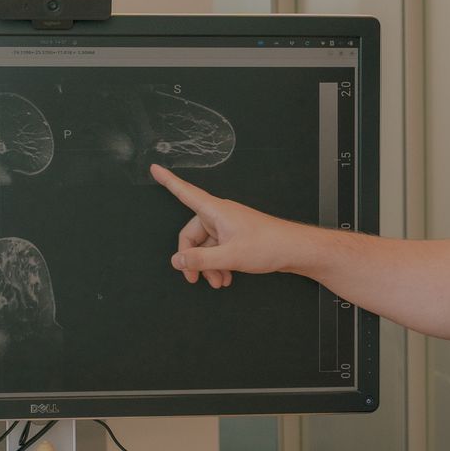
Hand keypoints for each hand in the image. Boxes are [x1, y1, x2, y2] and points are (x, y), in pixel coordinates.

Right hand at [150, 163, 298, 288]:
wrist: (294, 250)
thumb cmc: (268, 246)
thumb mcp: (229, 256)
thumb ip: (200, 260)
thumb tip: (177, 261)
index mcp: (216, 210)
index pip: (186, 192)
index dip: (169, 181)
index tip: (155, 168)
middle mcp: (220, 215)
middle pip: (192, 234)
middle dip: (193, 258)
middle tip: (194, 279)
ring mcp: (229, 226)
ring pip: (206, 246)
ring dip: (208, 266)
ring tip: (217, 282)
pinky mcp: (236, 237)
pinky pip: (218, 249)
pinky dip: (218, 264)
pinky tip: (225, 278)